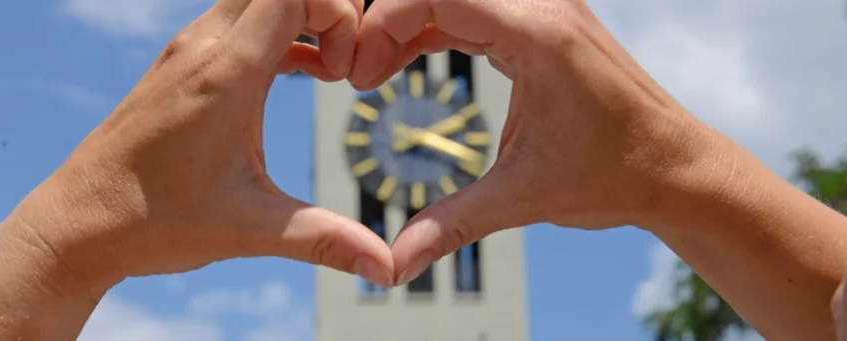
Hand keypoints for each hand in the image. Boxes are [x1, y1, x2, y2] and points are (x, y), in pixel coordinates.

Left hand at [2, 0, 393, 288]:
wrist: (75, 225)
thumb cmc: (153, 223)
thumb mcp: (250, 229)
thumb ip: (325, 239)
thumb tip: (389, 269)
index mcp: (226, 73)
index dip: (338, 14)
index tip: (348, 72)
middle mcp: (203, 47)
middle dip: (328, 11)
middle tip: (347, 66)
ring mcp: (187, 51)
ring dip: (304, 19)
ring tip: (331, 72)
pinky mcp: (180, 65)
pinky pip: (241, 21)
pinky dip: (281, 32)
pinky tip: (303, 74)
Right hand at [348, 0, 727, 284]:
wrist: (674, 169)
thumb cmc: (614, 176)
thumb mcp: (523, 197)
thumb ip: (451, 224)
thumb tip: (391, 265)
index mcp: (539, 33)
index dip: (383, 25)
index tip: (358, 77)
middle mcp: (545, 3)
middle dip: (388, 21)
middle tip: (360, 74)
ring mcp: (548, 5)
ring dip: (409, 21)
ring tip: (376, 72)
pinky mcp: (546, 19)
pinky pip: (475, 5)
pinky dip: (435, 25)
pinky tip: (409, 59)